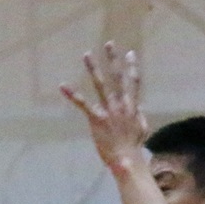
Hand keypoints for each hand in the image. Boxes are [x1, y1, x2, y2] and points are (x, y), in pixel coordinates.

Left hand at [60, 41, 149, 175]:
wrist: (126, 160)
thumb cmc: (133, 147)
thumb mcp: (142, 129)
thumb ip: (139, 116)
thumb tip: (138, 108)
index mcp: (132, 107)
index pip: (134, 83)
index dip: (132, 67)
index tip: (130, 53)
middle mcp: (121, 105)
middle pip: (117, 78)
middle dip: (113, 60)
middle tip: (109, 44)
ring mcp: (108, 111)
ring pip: (100, 85)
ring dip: (94, 69)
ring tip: (87, 54)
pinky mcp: (96, 119)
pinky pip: (83, 104)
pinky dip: (73, 95)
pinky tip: (62, 86)